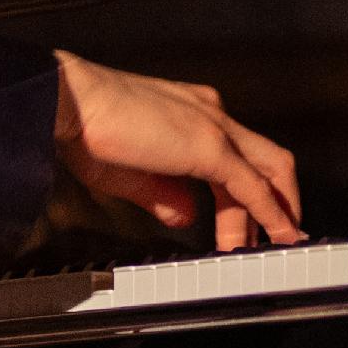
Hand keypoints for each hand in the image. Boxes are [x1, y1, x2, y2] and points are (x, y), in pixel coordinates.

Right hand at [53, 52, 302, 249]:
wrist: (69, 102)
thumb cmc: (84, 128)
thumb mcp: (130, 174)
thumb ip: (164, 195)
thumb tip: (185, 216)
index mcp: (190, 110)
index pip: (235, 153)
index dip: (249, 191)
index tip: (251, 220)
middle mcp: (209, 112)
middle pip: (264, 159)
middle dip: (275, 202)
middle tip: (273, 239)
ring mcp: (212, 125)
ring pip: (269, 170)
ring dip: (275, 213)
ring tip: (278, 245)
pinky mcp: (209, 146)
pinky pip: (253, 186)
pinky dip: (271, 214)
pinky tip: (277, 235)